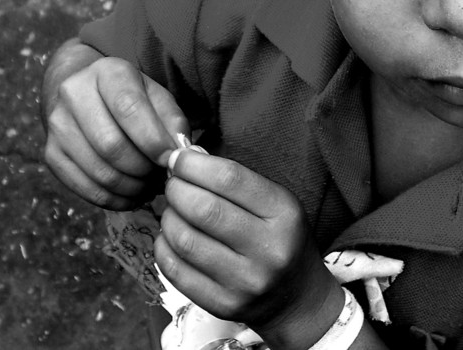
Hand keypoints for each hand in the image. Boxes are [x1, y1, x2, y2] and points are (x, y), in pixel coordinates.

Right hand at [43, 50, 188, 210]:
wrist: (88, 97)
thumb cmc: (132, 99)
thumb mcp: (157, 98)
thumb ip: (173, 122)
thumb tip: (179, 154)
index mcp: (106, 72)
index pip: (129, 108)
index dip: (152, 140)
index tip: (168, 158)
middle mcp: (74, 93)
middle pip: (111, 145)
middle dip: (142, 169)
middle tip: (159, 176)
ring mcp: (58, 125)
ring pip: (99, 171)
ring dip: (131, 188)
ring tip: (148, 185)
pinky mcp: (51, 153)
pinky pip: (85, 188)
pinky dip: (114, 200)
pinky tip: (130, 194)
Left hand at [155, 150, 345, 348]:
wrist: (299, 300)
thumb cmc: (281, 239)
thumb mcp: (276, 202)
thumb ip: (234, 178)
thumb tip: (186, 157)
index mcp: (284, 214)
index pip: (229, 178)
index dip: (193, 164)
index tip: (178, 158)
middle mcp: (268, 250)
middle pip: (203, 209)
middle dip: (176, 188)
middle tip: (173, 184)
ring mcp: (245, 282)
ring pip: (185, 239)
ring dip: (168, 217)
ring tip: (173, 211)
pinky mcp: (223, 305)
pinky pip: (176, 271)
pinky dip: (164, 247)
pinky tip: (171, 238)